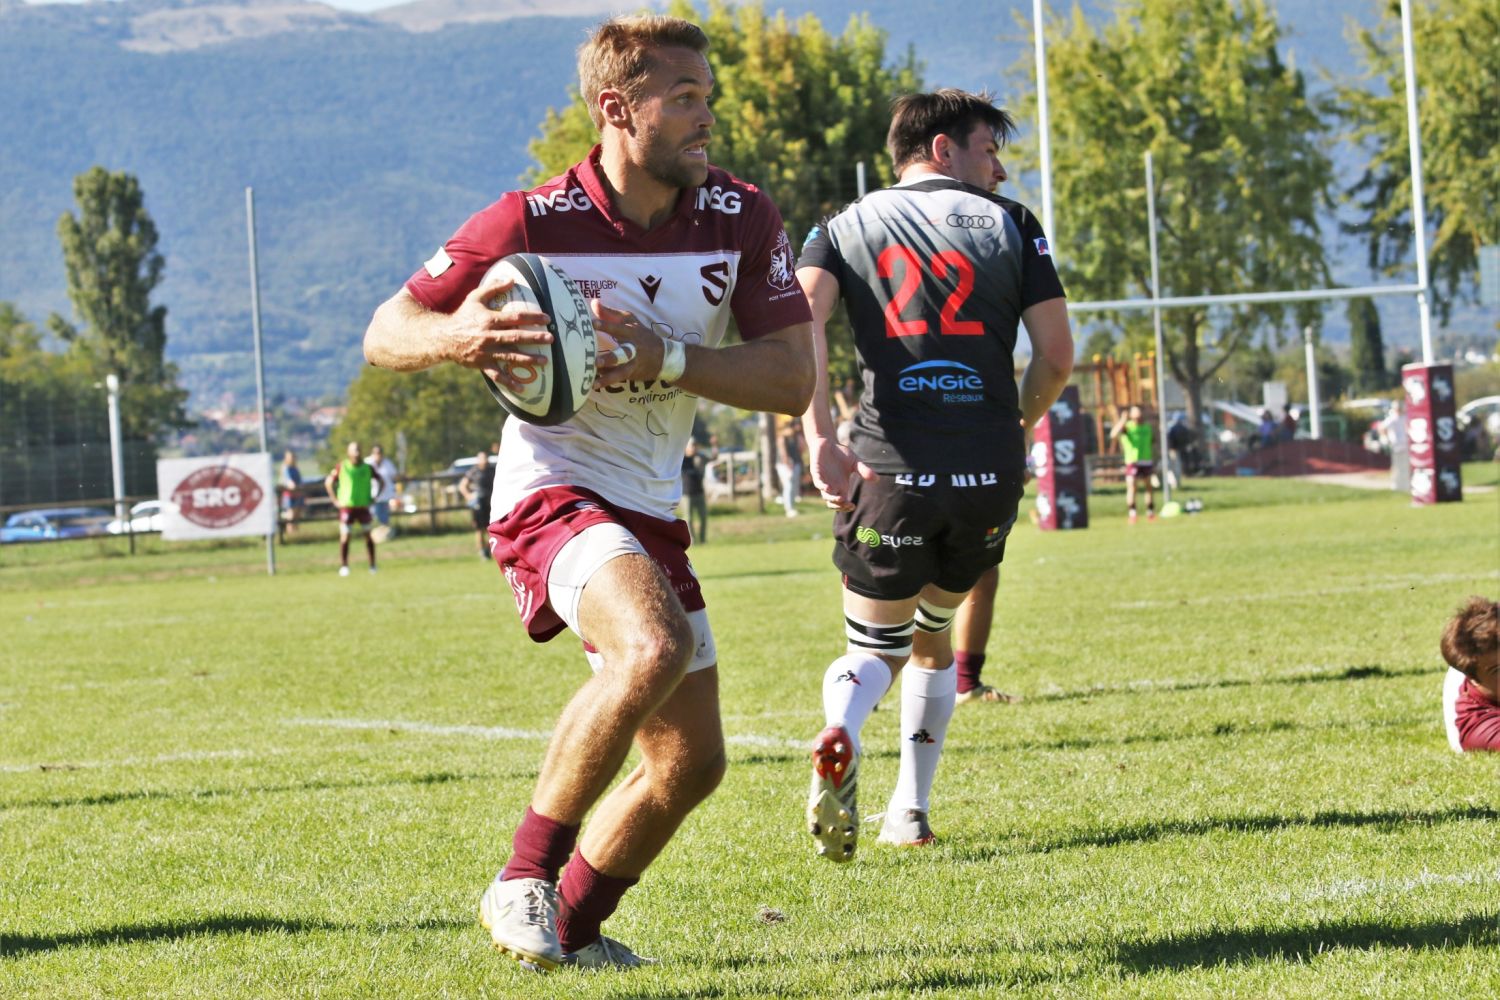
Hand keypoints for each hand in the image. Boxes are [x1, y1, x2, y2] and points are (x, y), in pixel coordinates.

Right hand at [447, 275, 553, 393]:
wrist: (443, 337)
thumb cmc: (463, 316)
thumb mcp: (475, 298)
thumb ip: (493, 287)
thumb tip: (512, 278)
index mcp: (489, 319)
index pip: (514, 317)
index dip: (531, 317)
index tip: (547, 318)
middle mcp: (489, 336)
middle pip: (515, 337)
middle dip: (534, 338)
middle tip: (551, 339)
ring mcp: (486, 352)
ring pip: (510, 357)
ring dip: (528, 360)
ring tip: (545, 361)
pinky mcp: (482, 364)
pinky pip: (497, 375)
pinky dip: (509, 382)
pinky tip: (522, 388)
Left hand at [590, 300, 663, 387]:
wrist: (665, 357)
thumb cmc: (642, 336)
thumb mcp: (630, 321)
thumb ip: (610, 313)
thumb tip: (593, 303)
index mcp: (631, 333)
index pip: (618, 328)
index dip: (606, 325)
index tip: (592, 323)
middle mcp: (633, 349)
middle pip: (622, 354)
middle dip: (610, 359)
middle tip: (595, 361)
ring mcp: (633, 364)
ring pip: (621, 371)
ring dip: (609, 377)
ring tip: (595, 381)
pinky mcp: (631, 374)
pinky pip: (618, 378)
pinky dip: (607, 381)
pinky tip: (594, 384)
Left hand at [808, 436, 875, 510]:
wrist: (827, 442)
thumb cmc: (841, 453)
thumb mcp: (855, 462)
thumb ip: (864, 470)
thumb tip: (877, 479)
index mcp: (841, 486)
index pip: (842, 502)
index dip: (846, 506)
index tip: (852, 505)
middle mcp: (832, 486)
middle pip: (832, 503)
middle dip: (839, 506)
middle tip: (847, 504)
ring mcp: (823, 480)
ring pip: (825, 495)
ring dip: (832, 499)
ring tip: (840, 499)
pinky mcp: (816, 473)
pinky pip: (818, 483)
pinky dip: (822, 487)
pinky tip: (828, 488)